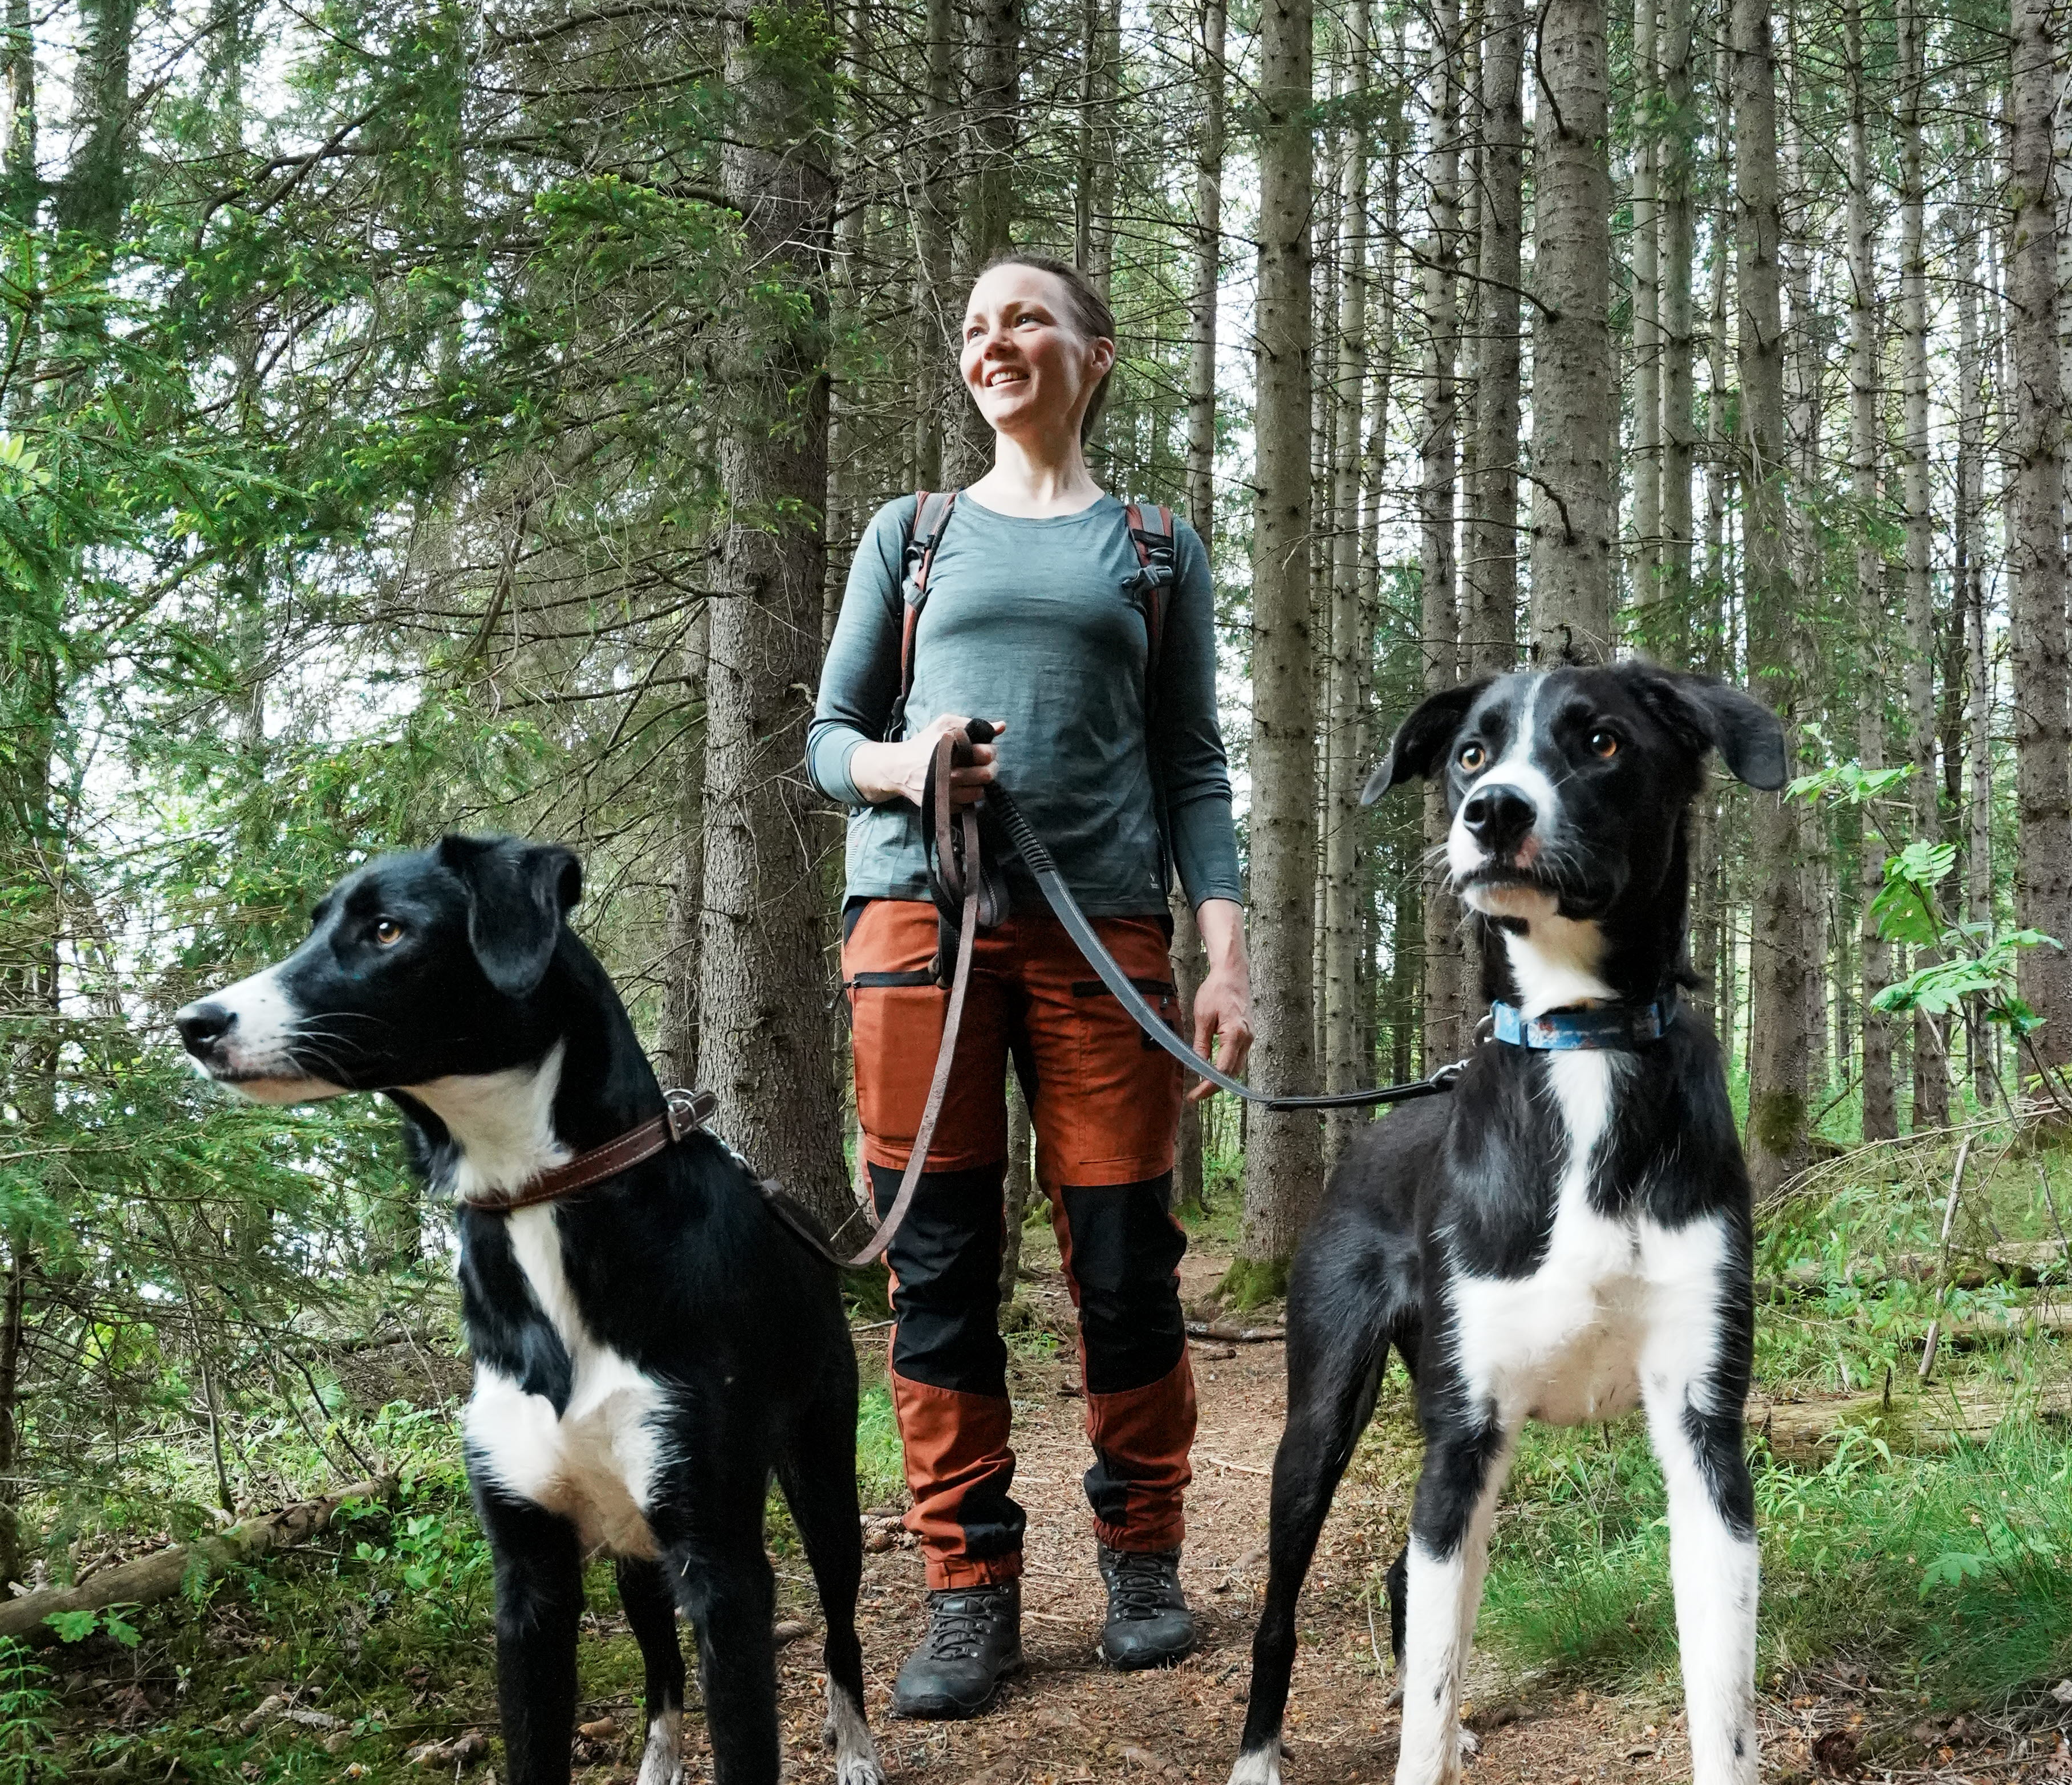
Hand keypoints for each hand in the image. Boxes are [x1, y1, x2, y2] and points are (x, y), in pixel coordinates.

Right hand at [849, 715, 1006, 808]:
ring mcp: (947, 792)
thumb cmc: (923, 743)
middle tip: (982, 765)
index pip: (986, 754)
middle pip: (987, 774)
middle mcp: (950, 773)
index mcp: (952, 750)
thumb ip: (972, 724)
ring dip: (979, 784)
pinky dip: (967, 796)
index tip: (984, 751)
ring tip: (970, 776)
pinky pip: (968, 804)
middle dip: (989, 768)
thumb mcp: (944, 725)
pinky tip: (960, 787)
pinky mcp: (944, 806)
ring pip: (980, 792)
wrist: (898, 768)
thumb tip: (1001, 726)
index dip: (990, 752)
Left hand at [1187, 899, 1252, 1102]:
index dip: (1209, 1086)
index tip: (1196, 1096)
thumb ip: (1201, 1044)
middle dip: (1215, 1086)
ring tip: (1202, 1086)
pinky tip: (1212, 1070)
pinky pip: (1237, 1058)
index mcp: (1235, 1034)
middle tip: (1196, 1095)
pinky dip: (1226, 1068)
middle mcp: (1247, 1039)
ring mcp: (1249, 1038)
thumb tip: (1197, 1066)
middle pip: (1232, 1073)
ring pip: (1236, 1068)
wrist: (1232, 975)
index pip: (1223, 1070)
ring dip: (1221, 1079)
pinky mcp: (1247, 1036)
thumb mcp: (1202, 1016)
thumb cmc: (1216, 990)